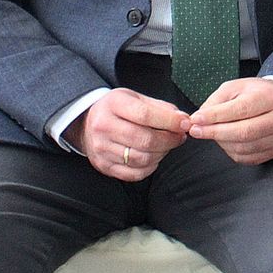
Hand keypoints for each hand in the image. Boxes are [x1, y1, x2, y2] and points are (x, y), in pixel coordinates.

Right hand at [65, 88, 190, 181]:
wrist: (87, 123)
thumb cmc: (118, 109)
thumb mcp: (136, 98)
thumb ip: (161, 108)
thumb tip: (183, 120)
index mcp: (114, 105)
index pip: (146, 115)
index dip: (170, 122)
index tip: (185, 124)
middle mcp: (104, 127)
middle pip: (145, 140)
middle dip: (169, 140)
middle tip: (180, 137)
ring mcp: (101, 148)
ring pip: (141, 159)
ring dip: (161, 154)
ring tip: (166, 146)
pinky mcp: (103, 165)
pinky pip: (133, 173)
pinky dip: (149, 167)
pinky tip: (153, 157)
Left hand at [188, 77, 272, 164]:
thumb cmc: (254, 94)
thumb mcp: (235, 87)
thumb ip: (215, 102)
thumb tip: (198, 120)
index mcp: (270, 97)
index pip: (242, 109)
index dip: (216, 116)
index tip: (196, 119)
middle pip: (244, 131)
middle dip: (215, 133)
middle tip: (196, 131)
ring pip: (244, 147)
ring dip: (221, 142)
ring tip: (212, 133)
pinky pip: (247, 158)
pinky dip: (231, 151)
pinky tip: (226, 141)